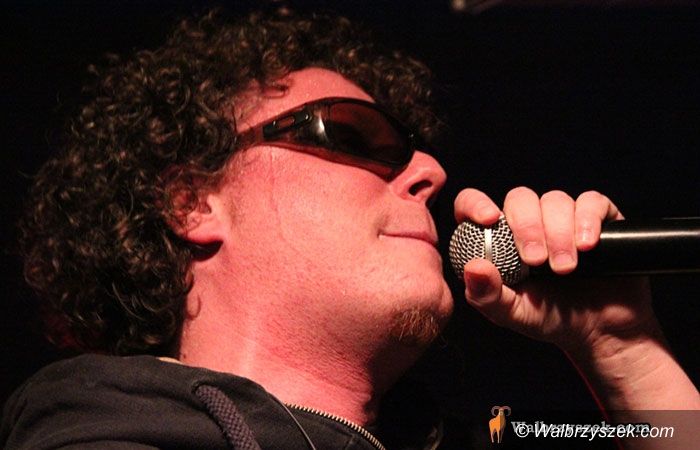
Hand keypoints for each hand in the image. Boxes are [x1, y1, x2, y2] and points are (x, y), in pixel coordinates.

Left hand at [453, 186, 656, 351]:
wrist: (602, 328)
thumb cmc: (549, 317)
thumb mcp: (513, 314)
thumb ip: (488, 295)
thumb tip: (473, 268)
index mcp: (497, 240)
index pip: (473, 204)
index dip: (475, 204)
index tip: (489, 220)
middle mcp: (528, 222)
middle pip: (520, 198)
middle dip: (527, 227)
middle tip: (536, 261)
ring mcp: (562, 217)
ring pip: (554, 200)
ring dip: (558, 234)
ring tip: (565, 268)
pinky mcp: (597, 218)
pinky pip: (591, 202)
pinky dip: (587, 220)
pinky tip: (587, 245)